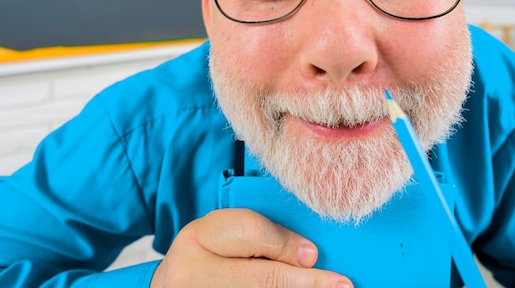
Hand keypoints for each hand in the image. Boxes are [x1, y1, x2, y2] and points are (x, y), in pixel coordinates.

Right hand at [150, 208, 352, 286]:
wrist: (174, 286)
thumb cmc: (206, 252)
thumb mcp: (223, 231)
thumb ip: (260, 234)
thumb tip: (307, 255)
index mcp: (198, 238)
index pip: (251, 234)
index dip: (287, 244)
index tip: (314, 254)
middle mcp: (193, 275)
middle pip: (263, 278)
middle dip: (305, 282)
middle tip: (341, 284)